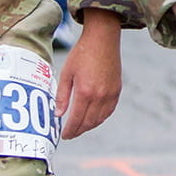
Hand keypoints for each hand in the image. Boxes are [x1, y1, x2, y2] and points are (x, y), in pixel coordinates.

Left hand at [55, 9, 122, 138]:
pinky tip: (93, 118)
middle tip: (70, 133)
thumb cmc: (82, 53)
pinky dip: (100, 118)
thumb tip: (59, 115)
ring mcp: (110, 94)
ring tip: (80, 127)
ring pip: (100, 119)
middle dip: (78, 131)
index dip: (70, 131)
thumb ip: (62, 96)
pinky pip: (109, 111)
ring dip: (89, 126)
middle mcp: (99, 96)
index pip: (76, 119)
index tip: (64, 136)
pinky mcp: (117, 90)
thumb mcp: (66, 73)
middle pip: (88, 122)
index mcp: (85, 91)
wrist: (102, 39)